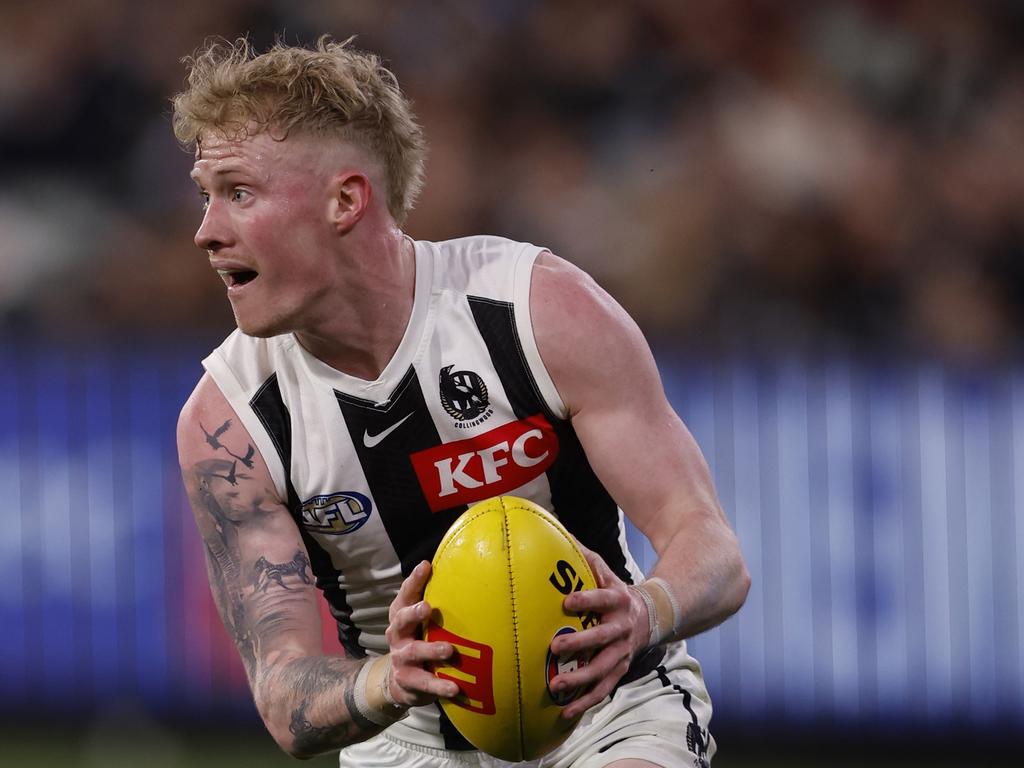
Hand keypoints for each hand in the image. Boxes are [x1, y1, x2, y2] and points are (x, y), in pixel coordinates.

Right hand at [383, 560, 458, 705]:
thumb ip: (430, 601)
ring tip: (448, 650)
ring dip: (431, 650)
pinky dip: (440, 685)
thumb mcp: (420, 621)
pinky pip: (425, 683)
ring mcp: (401, 659)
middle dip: (414, 613)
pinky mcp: (408, 682)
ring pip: (414, 652)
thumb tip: (456, 571)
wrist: (400, 682)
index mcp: (401, 616)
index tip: (425, 566)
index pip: (405, 595)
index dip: (413, 581)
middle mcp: (397, 635)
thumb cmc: (418, 640)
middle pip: (401, 620)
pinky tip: (455, 687)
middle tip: (428, 608)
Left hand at [548, 543, 648, 719]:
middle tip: (555, 647)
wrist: (654, 615)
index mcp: (619, 601)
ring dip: (580, 679)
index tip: (566, 600)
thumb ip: (586, 559)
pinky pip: (604, 689)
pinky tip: (566, 710)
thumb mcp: (607, 573)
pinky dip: (586, 701)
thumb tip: (558, 536)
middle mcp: (623, 628)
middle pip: (602, 638)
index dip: (586, 599)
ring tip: (557, 686)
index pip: (603, 599)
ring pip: (603, 669)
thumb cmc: (617, 592)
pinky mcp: (621, 670)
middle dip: (579, 644)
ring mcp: (623, 652)